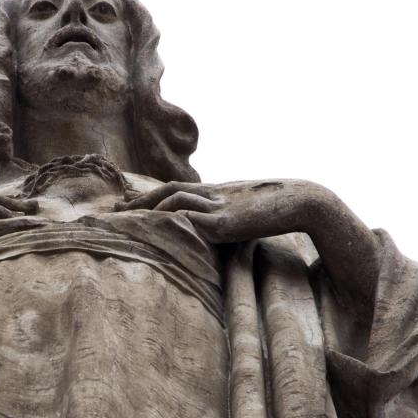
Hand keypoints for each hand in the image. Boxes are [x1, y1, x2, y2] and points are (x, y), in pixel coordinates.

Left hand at [117, 179, 329, 242]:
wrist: (302, 201)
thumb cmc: (278, 208)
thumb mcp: (246, 209)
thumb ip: (228, 215)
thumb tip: (215, 229)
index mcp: (217, 192)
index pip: (176, 188)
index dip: (150, 194)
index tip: (128, 201)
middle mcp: (214, 194)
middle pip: (170, 190)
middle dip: (141, 200)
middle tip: (115, 209)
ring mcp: (219, 206)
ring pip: (175, 199)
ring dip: (149, 208)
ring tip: (128, 219)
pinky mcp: (225, 222)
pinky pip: (191, 217)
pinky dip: (171, 218)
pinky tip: (155, 226)